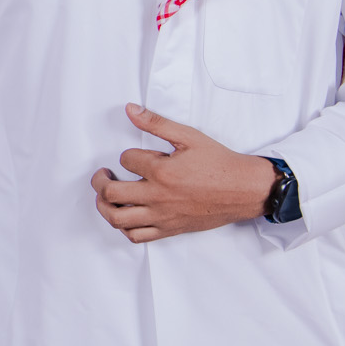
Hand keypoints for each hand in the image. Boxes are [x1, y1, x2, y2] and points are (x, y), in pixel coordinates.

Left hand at [90, 103, 276, 243]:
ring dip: (104, 207)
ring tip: (106, 196)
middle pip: (110, 193)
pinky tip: (125, 215)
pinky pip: (137, 236)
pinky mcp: (169, 229)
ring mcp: (162, 216)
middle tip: (103, 175)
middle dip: (100, 181)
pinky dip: (124, 228)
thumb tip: (130, 109)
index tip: (136, 156)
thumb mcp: (189, 136)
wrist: (244, 190)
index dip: (128, 155)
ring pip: (118, 219)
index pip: (126, 160)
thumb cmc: (219, 163)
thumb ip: (156, 123)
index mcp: (162, 172)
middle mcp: (158, 197)